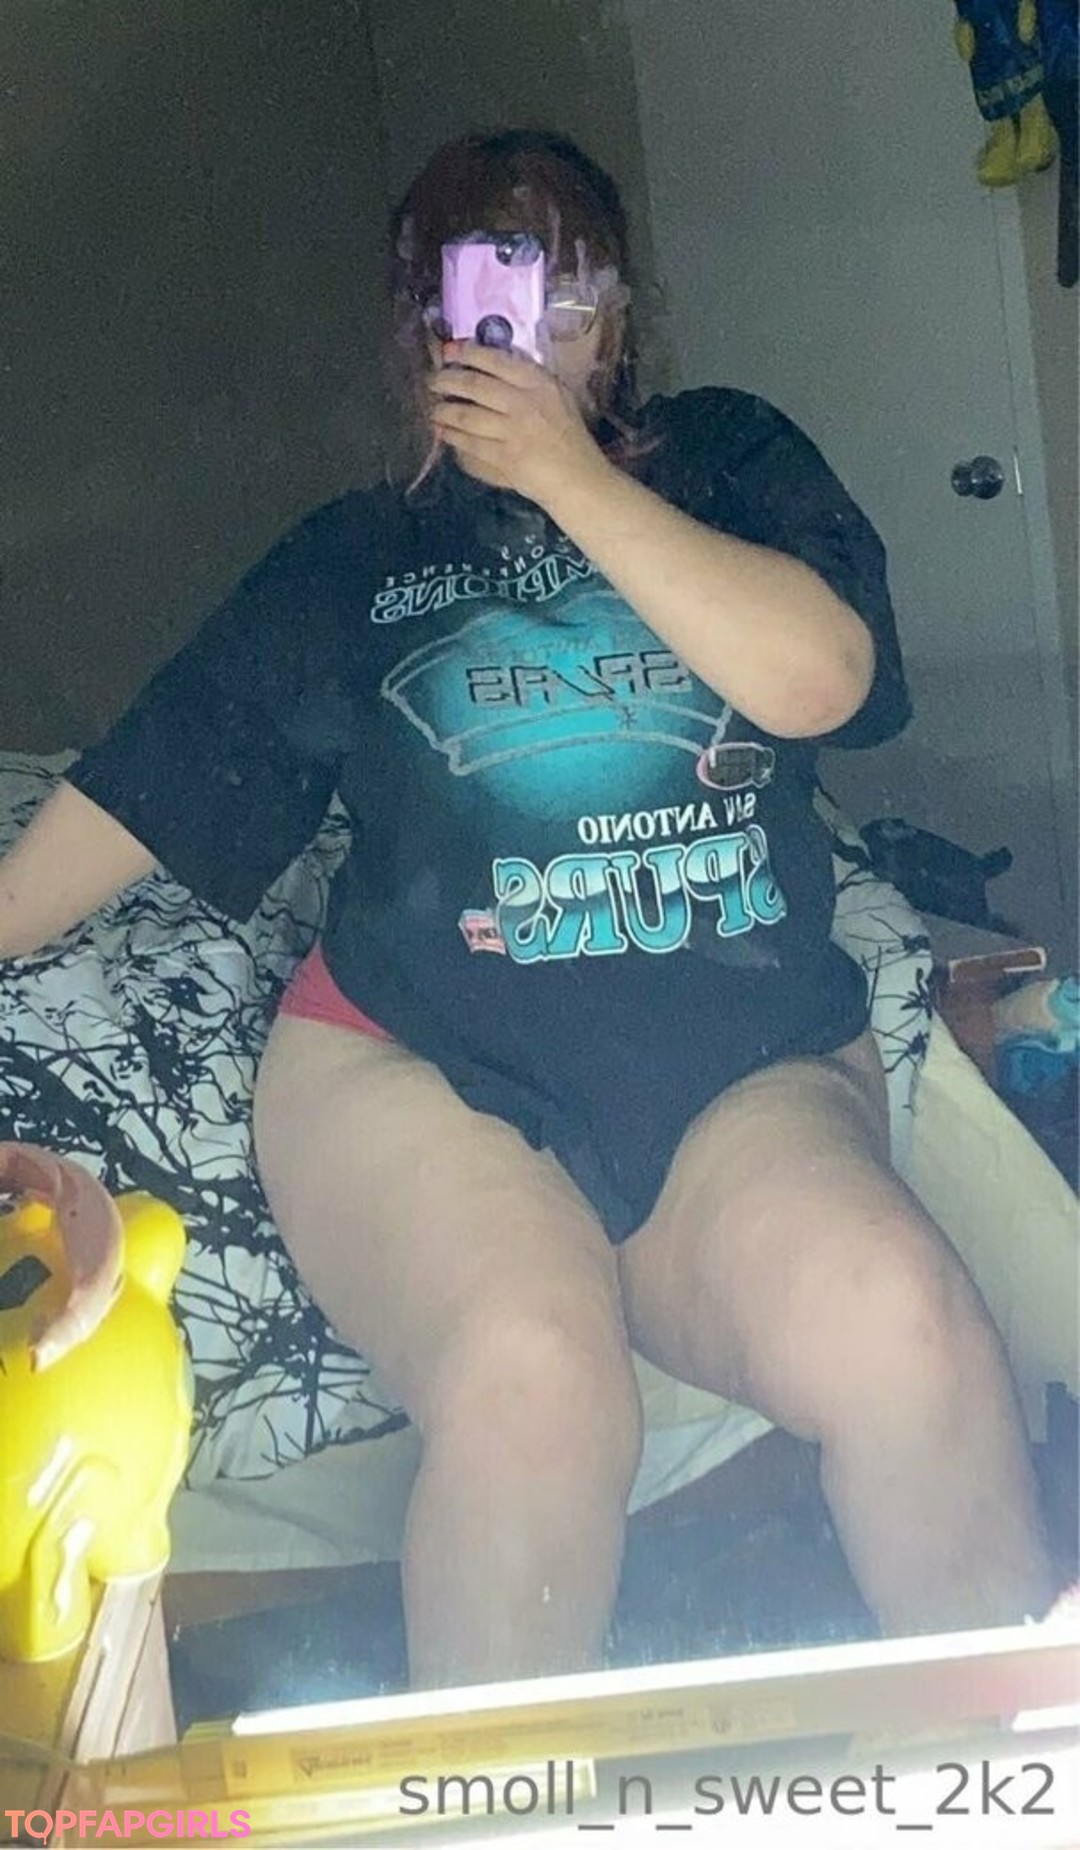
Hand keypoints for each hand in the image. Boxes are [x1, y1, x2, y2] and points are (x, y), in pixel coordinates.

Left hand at [428, 341, 608, 508]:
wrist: (576, 477)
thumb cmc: (569, 435)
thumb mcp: (557, 396)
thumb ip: (529, 380)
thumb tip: (491, 365)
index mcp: (538, 383)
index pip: (496, 361)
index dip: (467, 353)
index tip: (449, 351)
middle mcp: (523, 403)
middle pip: (474, 385)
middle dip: (447, 381)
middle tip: (433, 381)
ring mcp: (512, 432)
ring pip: (466, 416)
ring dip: (444, 411)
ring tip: (434, 409)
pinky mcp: (503, 458)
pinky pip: (469, 443)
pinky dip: (452, 436)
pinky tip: (442, 432)